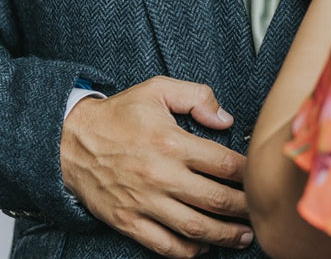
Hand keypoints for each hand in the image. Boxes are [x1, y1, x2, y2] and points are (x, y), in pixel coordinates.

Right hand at [60, 77, 252, 256]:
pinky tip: (204, 247)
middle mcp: (161, 176)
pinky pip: (165, 245)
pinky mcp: (129, 221)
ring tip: (244, 236)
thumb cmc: (117, 116)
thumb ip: (196, 96)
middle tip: (261, 211)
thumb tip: (226, 119)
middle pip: (216, 200)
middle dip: (245, 209)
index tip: (260, 177)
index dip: (249, 173)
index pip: (225, 164)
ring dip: (225, 236)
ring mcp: (145, 203)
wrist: (68, 141)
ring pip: (196, 228)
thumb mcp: (157, 89)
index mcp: (172, 143)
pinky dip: (189, 251)